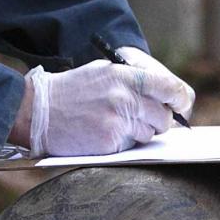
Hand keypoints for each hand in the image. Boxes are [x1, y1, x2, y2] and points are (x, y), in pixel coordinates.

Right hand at [24, 57, 189, 155]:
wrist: (39, 111)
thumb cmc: (73, 90)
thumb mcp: (103, 72)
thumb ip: (133, 80)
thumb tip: (164, 94)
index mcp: (125, 77)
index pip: (170, 88)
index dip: (180, 99)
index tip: (180, 105)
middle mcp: (125, 98)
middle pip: (164, 117)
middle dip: (157, 120)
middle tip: (141, 118)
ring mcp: (117, 122)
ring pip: (149, 134)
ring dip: (138, 133)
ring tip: (115, 124)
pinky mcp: (109, 143)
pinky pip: (131, 147)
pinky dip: (122, 144)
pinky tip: (104, 134)